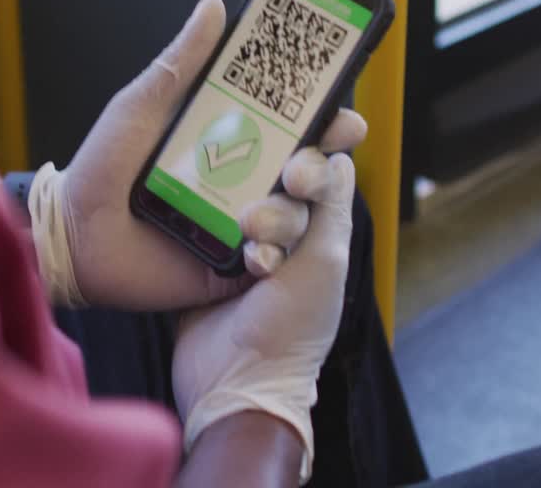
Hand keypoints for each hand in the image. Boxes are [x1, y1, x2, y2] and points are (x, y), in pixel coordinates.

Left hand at [27, 0, 366, 309]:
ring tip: (253, 218)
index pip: (296, 124)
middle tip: (302, 168)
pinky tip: (253, 252)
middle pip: (309, 170)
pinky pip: (269, 261)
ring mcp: (242, 223)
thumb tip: (215, 4)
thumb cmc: (102, 166)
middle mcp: (246, 178)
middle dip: (321, 168)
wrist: (71, 235)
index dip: (326, 118)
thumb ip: (182, 61)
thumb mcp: (143, 106)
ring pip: (296, 216)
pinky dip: (271, 256)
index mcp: (234, 136)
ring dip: (289, 214)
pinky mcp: (231, 265)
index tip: (341, 114)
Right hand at [172, 145, 359, 483]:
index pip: (314, 176)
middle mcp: (281, 235)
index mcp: (317, 234)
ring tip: (244, 243)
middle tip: (259, 224)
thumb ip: (333, 208)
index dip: (307, 164)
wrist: (237, 382)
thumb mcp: (326, 262)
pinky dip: (207, 228)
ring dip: (243, 218)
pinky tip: (215, 250)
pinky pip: (199, 220)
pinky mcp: (200, 257)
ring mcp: (237, 245)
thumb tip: (342, 157)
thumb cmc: (294, 328)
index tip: (296, 176)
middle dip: (271, 202)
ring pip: (235, 199)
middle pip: (271, 184)